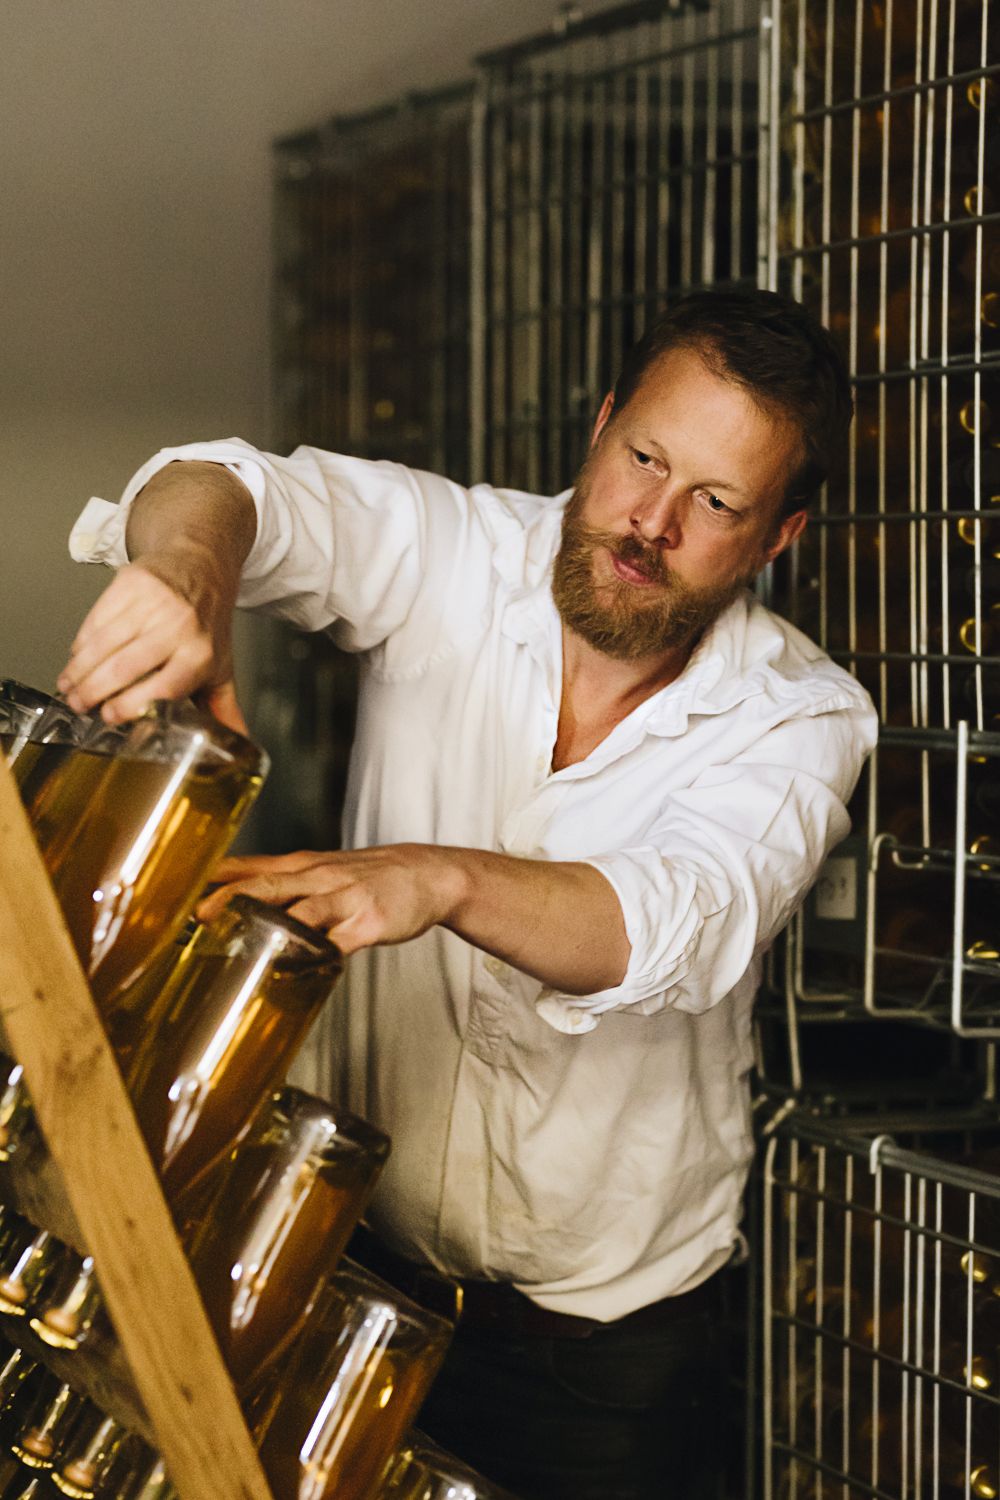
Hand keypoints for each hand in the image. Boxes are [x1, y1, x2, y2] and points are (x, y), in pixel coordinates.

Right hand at [58, 554, 245, 731]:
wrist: (202, 562)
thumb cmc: (208, 621)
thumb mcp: (221, 664)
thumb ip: (224, 708)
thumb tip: (241, 746)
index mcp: (201, 653)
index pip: (163, 688)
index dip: (131, 705)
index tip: (109, 717)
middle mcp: (179, 626)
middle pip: (125, 667)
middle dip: (94, 692)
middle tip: (79, 706)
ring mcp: (154, 602)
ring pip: (104, 644)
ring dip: (79, 670)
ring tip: (70, 687)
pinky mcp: (131, 583)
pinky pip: (96, 619)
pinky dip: (82, 643)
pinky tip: (77, 657)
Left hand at [198, 845, 465, 954]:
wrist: (429, 873)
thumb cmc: (367, 875)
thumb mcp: (320, 868)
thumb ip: (280, 884)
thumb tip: (229, 899)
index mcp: (302, 865)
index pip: (251, 866)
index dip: (216, 877)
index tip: (180, 888)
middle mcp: (319, 877)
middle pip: (268, 885)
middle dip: (231, 899)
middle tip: (198, 914)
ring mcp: (346, 899)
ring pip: (302, 910)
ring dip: (270, 926)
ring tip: (239, 942)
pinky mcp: (370, 923)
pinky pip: (339, 942)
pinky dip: (316, 954)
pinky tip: (298, 967)